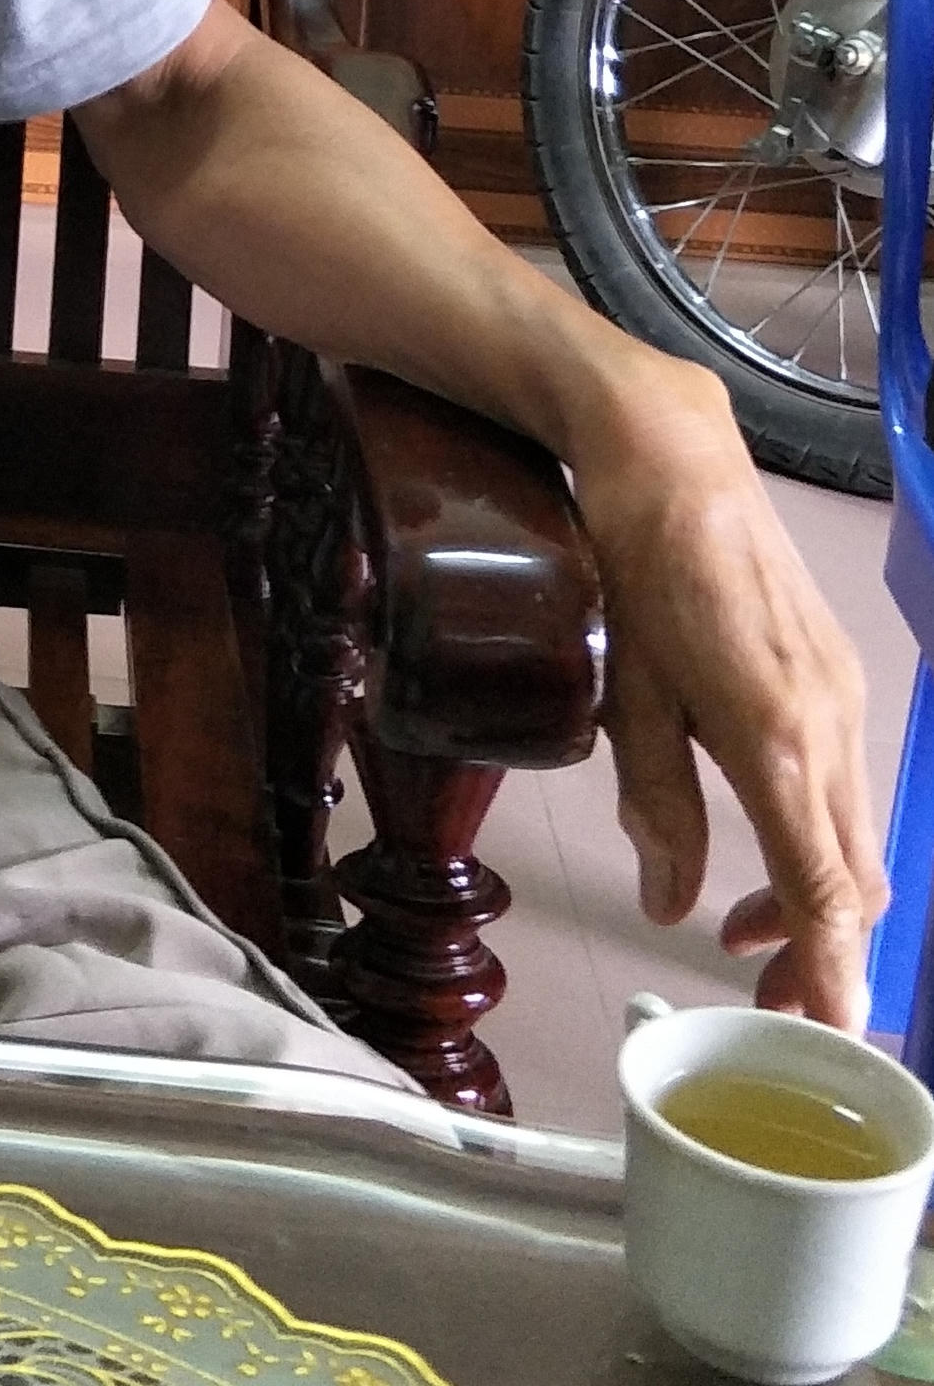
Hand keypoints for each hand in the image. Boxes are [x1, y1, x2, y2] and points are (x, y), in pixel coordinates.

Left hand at [568, 347, 882, 1021]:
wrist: (673, 455)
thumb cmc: (635, 565)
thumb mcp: (627, 691)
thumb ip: (656, 803)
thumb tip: (668, 901)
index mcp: (777, 741)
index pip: (825, 889)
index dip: (829, 969)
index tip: (824, 1029)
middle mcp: (831, 724)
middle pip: (856, 878)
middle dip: (823, 952)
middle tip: (765, 1000)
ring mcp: (843, 696)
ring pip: (857, 836)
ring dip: (820, 898)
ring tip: (751, 934)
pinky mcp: (835, 673)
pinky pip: (846, 785)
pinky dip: (818, 838)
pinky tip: (764, 844)